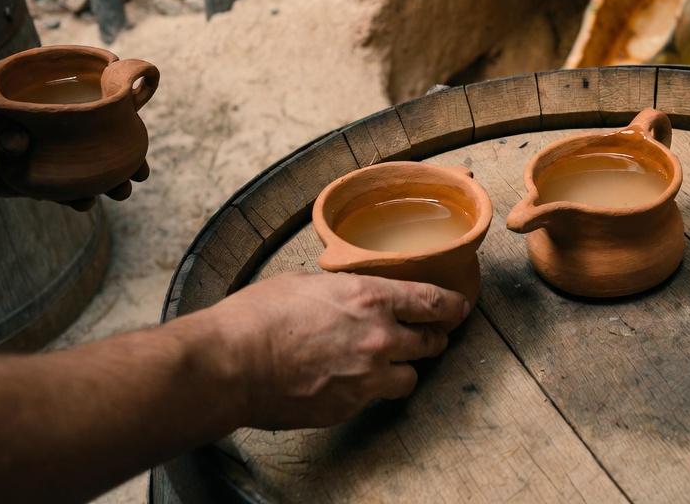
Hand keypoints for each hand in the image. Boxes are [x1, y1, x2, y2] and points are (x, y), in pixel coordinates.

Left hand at [0, 75, 145, 208]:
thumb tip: (22, 145)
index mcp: (41, 98)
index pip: (87, 104)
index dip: (119, 117)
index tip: (140, 132)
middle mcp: (43, 127)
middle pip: (91, 141)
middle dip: (120, 158)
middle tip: (139, 175)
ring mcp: (33, 155)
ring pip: (76, 170)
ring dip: (102, 182)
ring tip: (119, 193)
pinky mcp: (18, 182)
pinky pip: (50, 191)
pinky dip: (69, 198)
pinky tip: (83, 203)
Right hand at [207, 272, 470, 429]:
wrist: (230, 364)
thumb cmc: (258, 316)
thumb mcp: (307, 283)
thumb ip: (342, 290)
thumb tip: (350, 293)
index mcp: (371, 298)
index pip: (434, 303)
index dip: (453, 306)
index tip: (459, 308)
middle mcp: (379, 338)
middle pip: (431, 342)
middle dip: (431, 338)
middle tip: (426, 336)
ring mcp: (367, 377)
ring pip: (410, 377)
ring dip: (402, 369)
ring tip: (384, 364)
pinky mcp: (349, 406)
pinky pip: (374, 398)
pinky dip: (368, 390)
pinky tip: (346, 381)